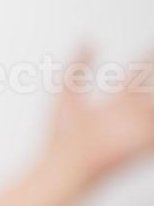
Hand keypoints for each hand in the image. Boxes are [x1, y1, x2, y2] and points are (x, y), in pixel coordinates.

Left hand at [42, 47, 153, 191]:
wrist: (61, 167)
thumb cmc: (61, 139)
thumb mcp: (67, 94)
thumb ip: (78, 67)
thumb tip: (86, 39)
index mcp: (118, 103)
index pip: (139, 74)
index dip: (147, 58)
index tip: (151, 44)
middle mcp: (132, 114)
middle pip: (152, 88)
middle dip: (153, 75)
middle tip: (153, 53)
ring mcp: (140, 128)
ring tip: (153, 97)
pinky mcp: (144, 144)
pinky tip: (151, 115)